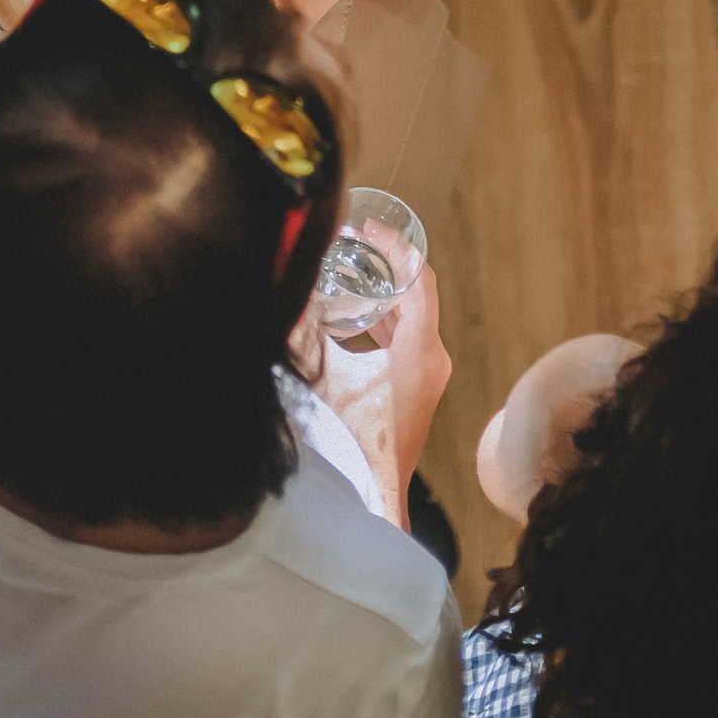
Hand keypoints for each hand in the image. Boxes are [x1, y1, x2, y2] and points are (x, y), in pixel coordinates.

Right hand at [308, 261, 452, 524]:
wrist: (372, 491)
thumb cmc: (352, 441)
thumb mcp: (322, 375)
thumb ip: (304, 329)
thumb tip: (285, 287)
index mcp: (421, 350)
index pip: (419, 278)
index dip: (395, 246)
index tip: (368, 227)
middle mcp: (432, 357)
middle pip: (415, 291)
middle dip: (383, 263)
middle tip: (350, 242)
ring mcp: (428, 371)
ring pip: (410, 313)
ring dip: (381, 289)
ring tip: (346, 269)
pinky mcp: (417, 383)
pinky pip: (404, 334)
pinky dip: (380, 315)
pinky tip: (347, 313)